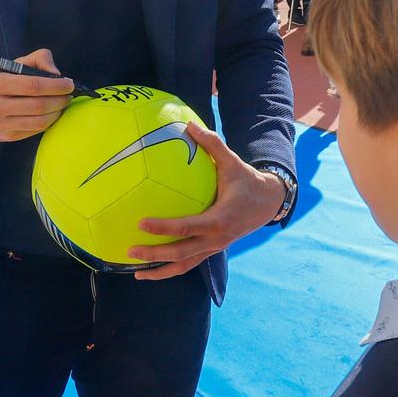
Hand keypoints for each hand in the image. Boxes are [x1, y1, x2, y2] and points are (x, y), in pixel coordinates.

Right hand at [0, 48, 72, 141]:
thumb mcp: (11, 64)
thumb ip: (37, 60)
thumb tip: (56, 73)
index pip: (33, 86)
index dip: (55, 86)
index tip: (68, 84)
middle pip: (38, 105)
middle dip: (59, 100)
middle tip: (68, 95)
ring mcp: (0, 125)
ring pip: (39, 121)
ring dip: (56, 113)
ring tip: (62, 104)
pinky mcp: (6, 137)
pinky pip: (34, 131)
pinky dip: (47, 122)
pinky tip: (51, 114)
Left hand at [131, 120, 285, 280]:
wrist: (268, 203)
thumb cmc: (246, 180)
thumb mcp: (232, 162)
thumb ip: (212, 144)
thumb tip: (189, 124)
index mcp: (219, 219)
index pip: (185, 227)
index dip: (162, 227)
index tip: (140, 223)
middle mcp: (216, 239)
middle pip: (181, 252)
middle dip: (154, 254)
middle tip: (130, 250)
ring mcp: (214, 248)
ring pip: (184, 265)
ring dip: (160, 271)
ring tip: (136, 272)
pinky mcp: (212, 250)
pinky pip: (189, 264)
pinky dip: (170, 270)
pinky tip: (151, 270)